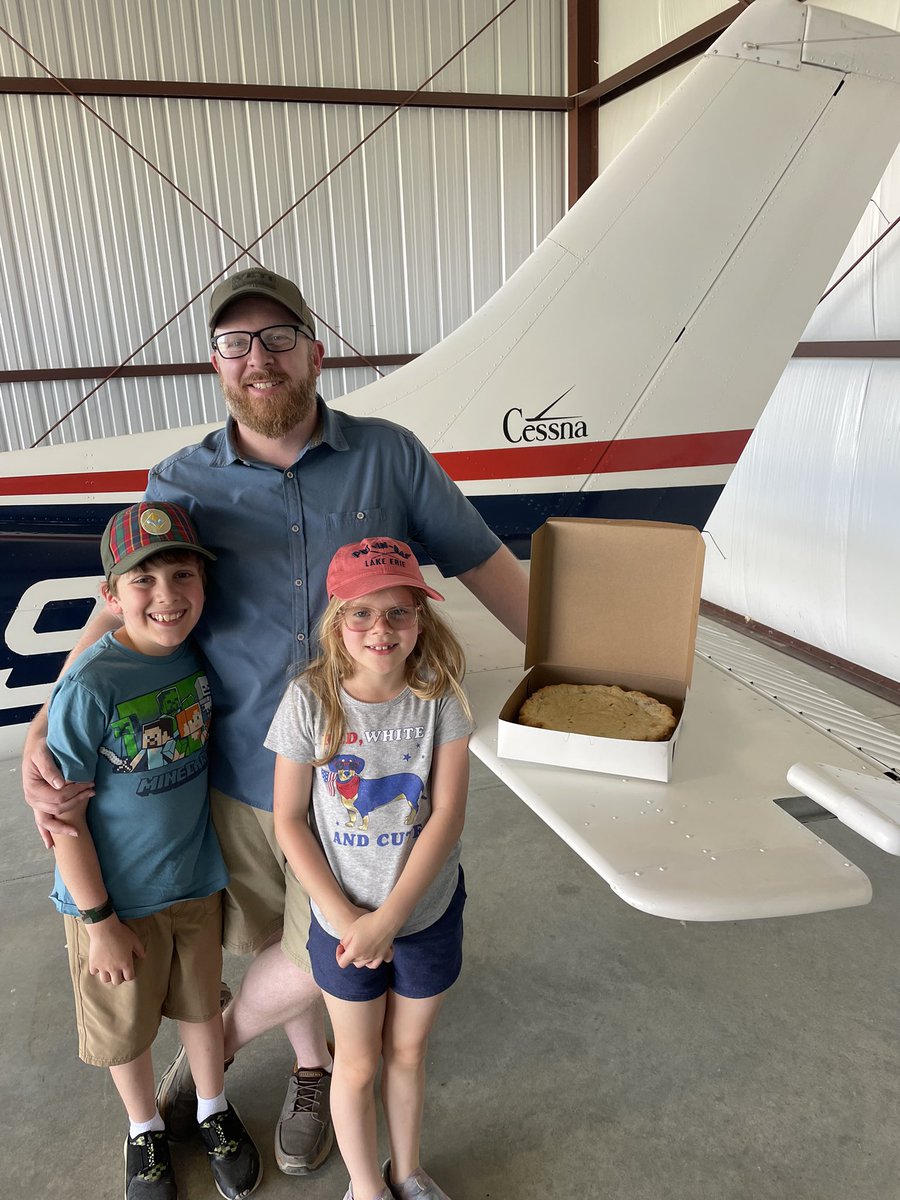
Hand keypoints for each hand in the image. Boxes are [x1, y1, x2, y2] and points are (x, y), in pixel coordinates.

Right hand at [22, 732, 93, 847]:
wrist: (35, 748)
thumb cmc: (40, 749)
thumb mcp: (43, 754)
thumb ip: (50, 769)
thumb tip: (60, 784)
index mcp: (33, 788)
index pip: (58, 796)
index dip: (75, 792)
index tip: (89, 785)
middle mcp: (32, 799)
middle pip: (58, 808)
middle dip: (77, 802)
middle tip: (93, 792)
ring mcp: (35, 804)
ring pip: (49, 821)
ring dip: (65, 824)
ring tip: (80, 828)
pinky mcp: (38, 805)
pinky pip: (41, 823)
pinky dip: (46, 834)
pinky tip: (51, 845)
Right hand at [86, 917, 145, 984]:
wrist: (104, 928)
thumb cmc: (121, 933)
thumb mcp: (134, 940)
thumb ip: (140, 950)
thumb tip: (144, 957)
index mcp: (126, 963)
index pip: (129, 977)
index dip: (129, 975)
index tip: (128, 971)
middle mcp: (114, 968)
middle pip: (117, 982)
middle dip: (119, 978)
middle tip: (118, 971)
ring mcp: (103, 967)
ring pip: (105, 980)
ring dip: (108, 976)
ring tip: (108, 969)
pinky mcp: (93, 964)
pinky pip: (94, 972)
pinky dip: (96, 970)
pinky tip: (99, 963)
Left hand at [336, 910, 397, 969]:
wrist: (386, 920)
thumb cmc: (367, 923)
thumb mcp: (351, 929)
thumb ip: (345, 940)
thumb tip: (344, 946)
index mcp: (354, 951)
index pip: (342, 963)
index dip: (339, 955)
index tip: (341, 946)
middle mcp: (364, 957)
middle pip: (352, 962)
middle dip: (349, 954)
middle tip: (351, 943)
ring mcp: (374, 957)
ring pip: (362, 964)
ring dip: (358, 958)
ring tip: (360, 948)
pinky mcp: (382, 955)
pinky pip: (374, 964)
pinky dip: (370, 963)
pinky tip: (369, 957)